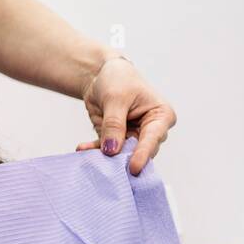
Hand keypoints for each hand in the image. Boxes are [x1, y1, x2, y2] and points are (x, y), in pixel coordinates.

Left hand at [77, 57, 176, 176]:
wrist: (102, 74)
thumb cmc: (118, 79)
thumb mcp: (115, 98)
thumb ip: (114, 124)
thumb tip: (112, 150)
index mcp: (161, 116)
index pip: (153, 139)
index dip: (142, 154)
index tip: (133, 168)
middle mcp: (151, 130)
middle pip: (139, 151)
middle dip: (122, 159)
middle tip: (107, 165)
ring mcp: (134, 137)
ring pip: (122, 154)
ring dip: (105, 156)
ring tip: (88, 154)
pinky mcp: (117, 140)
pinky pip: (106, 149)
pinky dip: (94, 150)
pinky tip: (82, 148)